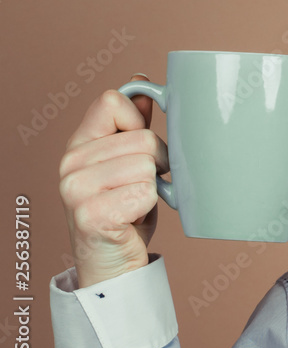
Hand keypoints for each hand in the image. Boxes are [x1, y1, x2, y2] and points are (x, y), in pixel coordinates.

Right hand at [58, 74, 169, 287]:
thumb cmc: (125, 211)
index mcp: (79, 144)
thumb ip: (134, 125)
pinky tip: (133, 218)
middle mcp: (70, 163)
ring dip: (154, 187)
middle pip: (143, 138)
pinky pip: (145, 191)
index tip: (139, 148)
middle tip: (142, 187)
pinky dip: (150, 205)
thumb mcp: (129, 162)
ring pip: (147, 165)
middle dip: (156, 163)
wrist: (114, 263)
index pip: (113, 101)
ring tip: (136, 202)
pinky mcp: (91, 214)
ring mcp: (76, 189)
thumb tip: (142, 83)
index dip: (138, 121)